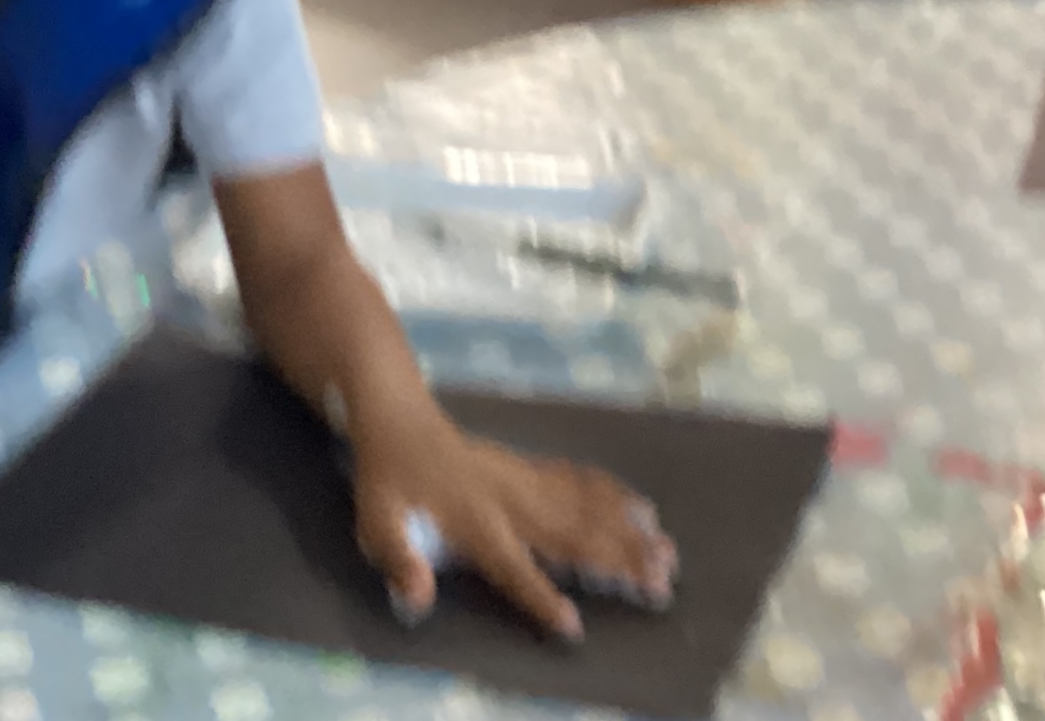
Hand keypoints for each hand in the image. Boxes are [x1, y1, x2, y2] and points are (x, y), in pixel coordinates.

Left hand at [351, 412, 676, 639]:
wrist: (400, 418)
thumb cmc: (388, 481)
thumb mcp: (377, 522)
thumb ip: (399, 561)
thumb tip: (419, 599)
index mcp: (474, 522)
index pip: (513, 567)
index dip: (541, 597)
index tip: (573, 625)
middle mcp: (509, 501)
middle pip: (570, 536)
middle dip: (617, 561)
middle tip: (659, 585)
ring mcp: (524, 479)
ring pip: (585, 509)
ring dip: (628, 532)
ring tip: (667, 553)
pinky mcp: (530, 467)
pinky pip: (579, 481)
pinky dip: (613, 496)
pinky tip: (643, 510)